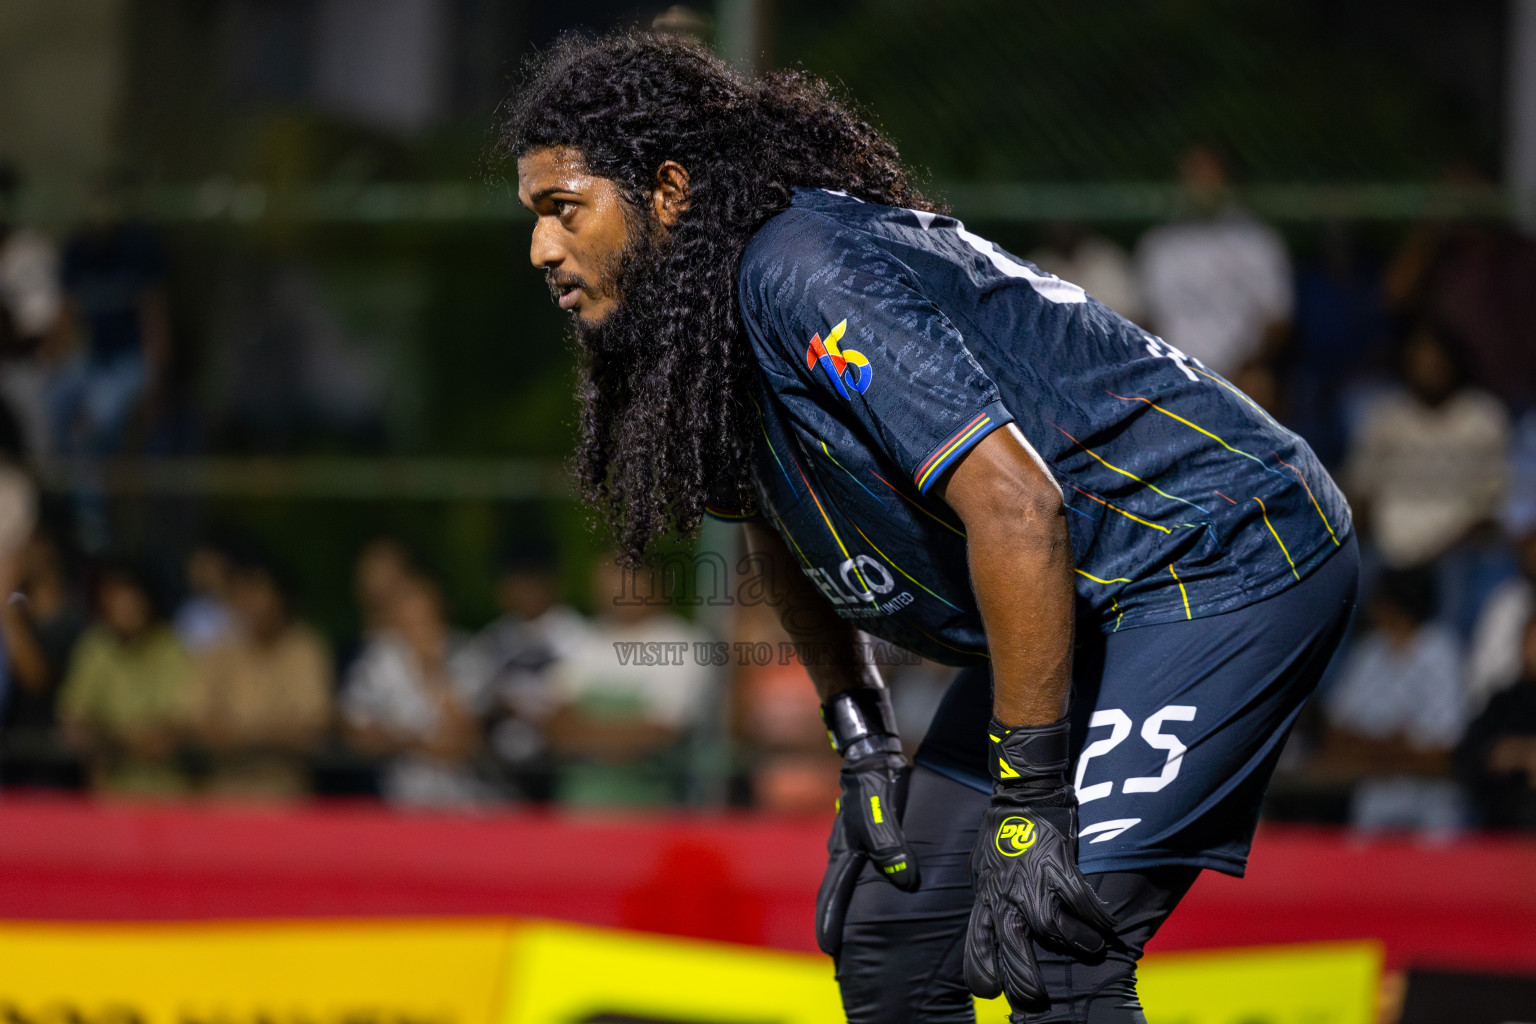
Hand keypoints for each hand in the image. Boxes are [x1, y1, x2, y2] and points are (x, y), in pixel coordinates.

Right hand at [815, 749, 919, 954]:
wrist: (872, 758)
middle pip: (838, 893)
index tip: (828, 948)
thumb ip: (889, 845)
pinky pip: (866, 871)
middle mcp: (846, 852)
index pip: (833, 894)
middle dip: (836, 919)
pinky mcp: (869, 839)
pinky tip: (883, 894)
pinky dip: (867, 889)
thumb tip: (904, 879)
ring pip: (852, 883)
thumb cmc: (872, 786)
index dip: (830, 921)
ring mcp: (855, 846)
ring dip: (852, 906)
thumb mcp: (879, 814)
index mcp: (843, 852)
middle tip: (839, 951)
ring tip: (859, 931)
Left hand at [964, 718, 1116, 1006]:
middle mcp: (1005, 894)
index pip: (976, 943)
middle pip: (1012, 947)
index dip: (982, 972)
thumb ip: (990, 897)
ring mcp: (1032, 881)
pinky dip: (1096, 917)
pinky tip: (1108, 926)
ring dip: (1075, 944)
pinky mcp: (1058, 865)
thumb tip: (992, 922)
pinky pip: (1080, 900)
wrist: (1020, 793)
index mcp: (986, 896)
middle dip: (1025, 980)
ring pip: (1051, 928)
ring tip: (1091, 950)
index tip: (991, 992)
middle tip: (1036, 1000)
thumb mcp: (984, 869)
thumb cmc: (1002, 833)